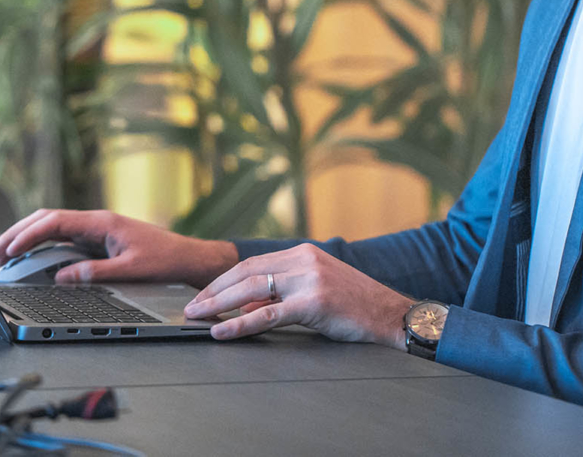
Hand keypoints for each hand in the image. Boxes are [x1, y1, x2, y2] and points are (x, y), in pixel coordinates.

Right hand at [0, 208, 239, 288]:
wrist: (188, 258)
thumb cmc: (166, 260)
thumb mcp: (132, 269)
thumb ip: (96, 273)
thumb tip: (62, 277)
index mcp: (102, 222)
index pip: (56, 221)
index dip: (28, 234)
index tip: (9, 249)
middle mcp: (97, 222)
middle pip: (48, 220)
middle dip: (19, 234)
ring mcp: (96, 230)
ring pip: (53, 227)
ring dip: (27, 238)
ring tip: (4, 254)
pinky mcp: (99, 240)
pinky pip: (63, 238)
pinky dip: (42, 245)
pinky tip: (30, 256)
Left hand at [183, 243, 412, 347]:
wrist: (392, 315)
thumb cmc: (355, 306)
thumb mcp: (316, 290)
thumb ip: (283, 294)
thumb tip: (245, 306)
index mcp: (303, 253)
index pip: (253, 264)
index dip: (224, 279)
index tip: (204, 293)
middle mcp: (303, 259)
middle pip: (247, 272)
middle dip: (214, 290)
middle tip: (191, 306)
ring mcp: (309, 279)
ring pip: (252, 289)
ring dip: (219, 304)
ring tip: (198, 316)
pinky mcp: (313, 302)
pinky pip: (268, 314)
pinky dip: (240, 323)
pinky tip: (223, 330)